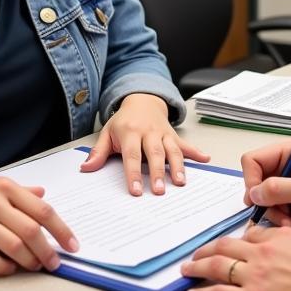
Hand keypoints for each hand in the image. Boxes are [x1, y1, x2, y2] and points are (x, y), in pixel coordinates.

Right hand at [0, 171, 78, 276]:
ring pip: (12, 246)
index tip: (72, 246)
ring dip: (28, 261)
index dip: (61, 230)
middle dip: (47, 251)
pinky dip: (3, 266)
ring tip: (35, 266)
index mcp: (7, 188)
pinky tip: (11, 268)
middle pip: (29, 231)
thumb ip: (22, 193)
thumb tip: (44, 195)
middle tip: (54, 263)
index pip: (42, 210)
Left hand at [80, 92, 209, 194]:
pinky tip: (205, 159)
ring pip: (172, 150)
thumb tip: (86, 168)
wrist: (142, 99)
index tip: (136, 191)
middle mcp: (148, 132)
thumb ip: (99, 152)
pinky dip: (196, 152)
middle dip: (158, 172)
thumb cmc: (124, 120)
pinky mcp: (174, 135)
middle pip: (154, 153)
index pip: (132, 155)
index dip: (133, 174)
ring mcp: (163, 133)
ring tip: (181, 182)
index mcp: (130, 132)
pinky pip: (186, 144)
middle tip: (160, 191)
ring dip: (178, 166)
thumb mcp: (107, 132)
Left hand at [182, 224, 290, 290]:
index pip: (248, 235)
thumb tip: (269, 239)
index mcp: (276, 239)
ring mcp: (253, 277)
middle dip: (206, 250)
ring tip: (187, 271)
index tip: (224, 246)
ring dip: (197, 268)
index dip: (233, 241)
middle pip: (225, 247)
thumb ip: (285, 241)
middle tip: (195, 255)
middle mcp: (260, 254)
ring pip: (216, 267)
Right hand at [242, 140, 290, 231]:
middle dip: (266, 202)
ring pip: (265, 200)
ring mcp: (290, 184)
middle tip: (281, 215)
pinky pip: (277, 211)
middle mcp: (286, 166)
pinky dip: (284, 220)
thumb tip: (253, 194)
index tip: (259, 199)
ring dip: (276, 214)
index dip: (251, 180)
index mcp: (289, 151)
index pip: (253, 160)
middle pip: (257, 182)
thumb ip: (278, 189)